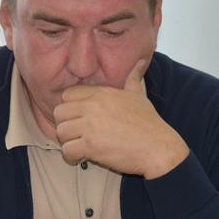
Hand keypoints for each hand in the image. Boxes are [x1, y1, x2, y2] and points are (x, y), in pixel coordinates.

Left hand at [53, 60, 188, 178]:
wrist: (159, 148)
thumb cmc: (149, 124)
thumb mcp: (139, 96)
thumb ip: (133, 78)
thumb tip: (140, 61)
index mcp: (101, 94)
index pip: (67, 95)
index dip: (70, 108)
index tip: (78, 118)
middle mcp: (93, 107)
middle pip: (59, 112)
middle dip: (65, 125)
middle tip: (76, 134)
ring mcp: (91, 126)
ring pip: (61, 132)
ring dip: (68, 142)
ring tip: (80, 146)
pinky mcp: (91, 145)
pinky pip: (67, 150)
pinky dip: (72, 156)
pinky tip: (82, 157)